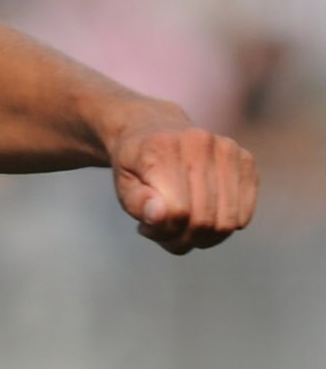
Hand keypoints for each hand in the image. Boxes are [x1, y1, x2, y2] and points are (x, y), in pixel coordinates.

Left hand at [110, 117, 256, 256]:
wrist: (155, 129)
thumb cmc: (137, 167)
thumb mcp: (123, 186)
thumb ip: (137, 202)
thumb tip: (159, 214)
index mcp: (162, 148)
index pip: (178, 211)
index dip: (164, 231)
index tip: (147, 228)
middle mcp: (199, 142)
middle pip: (204, 219)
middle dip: (183, 238)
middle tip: (165, 232)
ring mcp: (227, 148)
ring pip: (226, 221)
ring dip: (204, 238)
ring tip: (183, 226)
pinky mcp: (245, 159)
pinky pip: (243, 213)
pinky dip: (223, 227)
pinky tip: (204, 217)